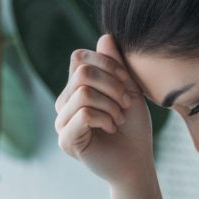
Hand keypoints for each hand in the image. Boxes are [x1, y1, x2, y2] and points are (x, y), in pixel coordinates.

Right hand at [55, 33, 153, 185]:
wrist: (137, 162)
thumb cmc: (134, 128)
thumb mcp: (129, 90)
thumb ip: (116, 66)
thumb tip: (105, 36)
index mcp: (75, 89)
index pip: (78, 58)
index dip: (107, 64)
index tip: (127, 83)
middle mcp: (64, 103)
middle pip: (82, 73)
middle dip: (112, 86)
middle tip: (126, 104)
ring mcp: (62, 122)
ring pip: (83, 93)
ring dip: (110, 105)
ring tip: (119, 119)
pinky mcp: (66, 140)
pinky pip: (83, 114)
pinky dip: (105, 118)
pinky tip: (112, 128)